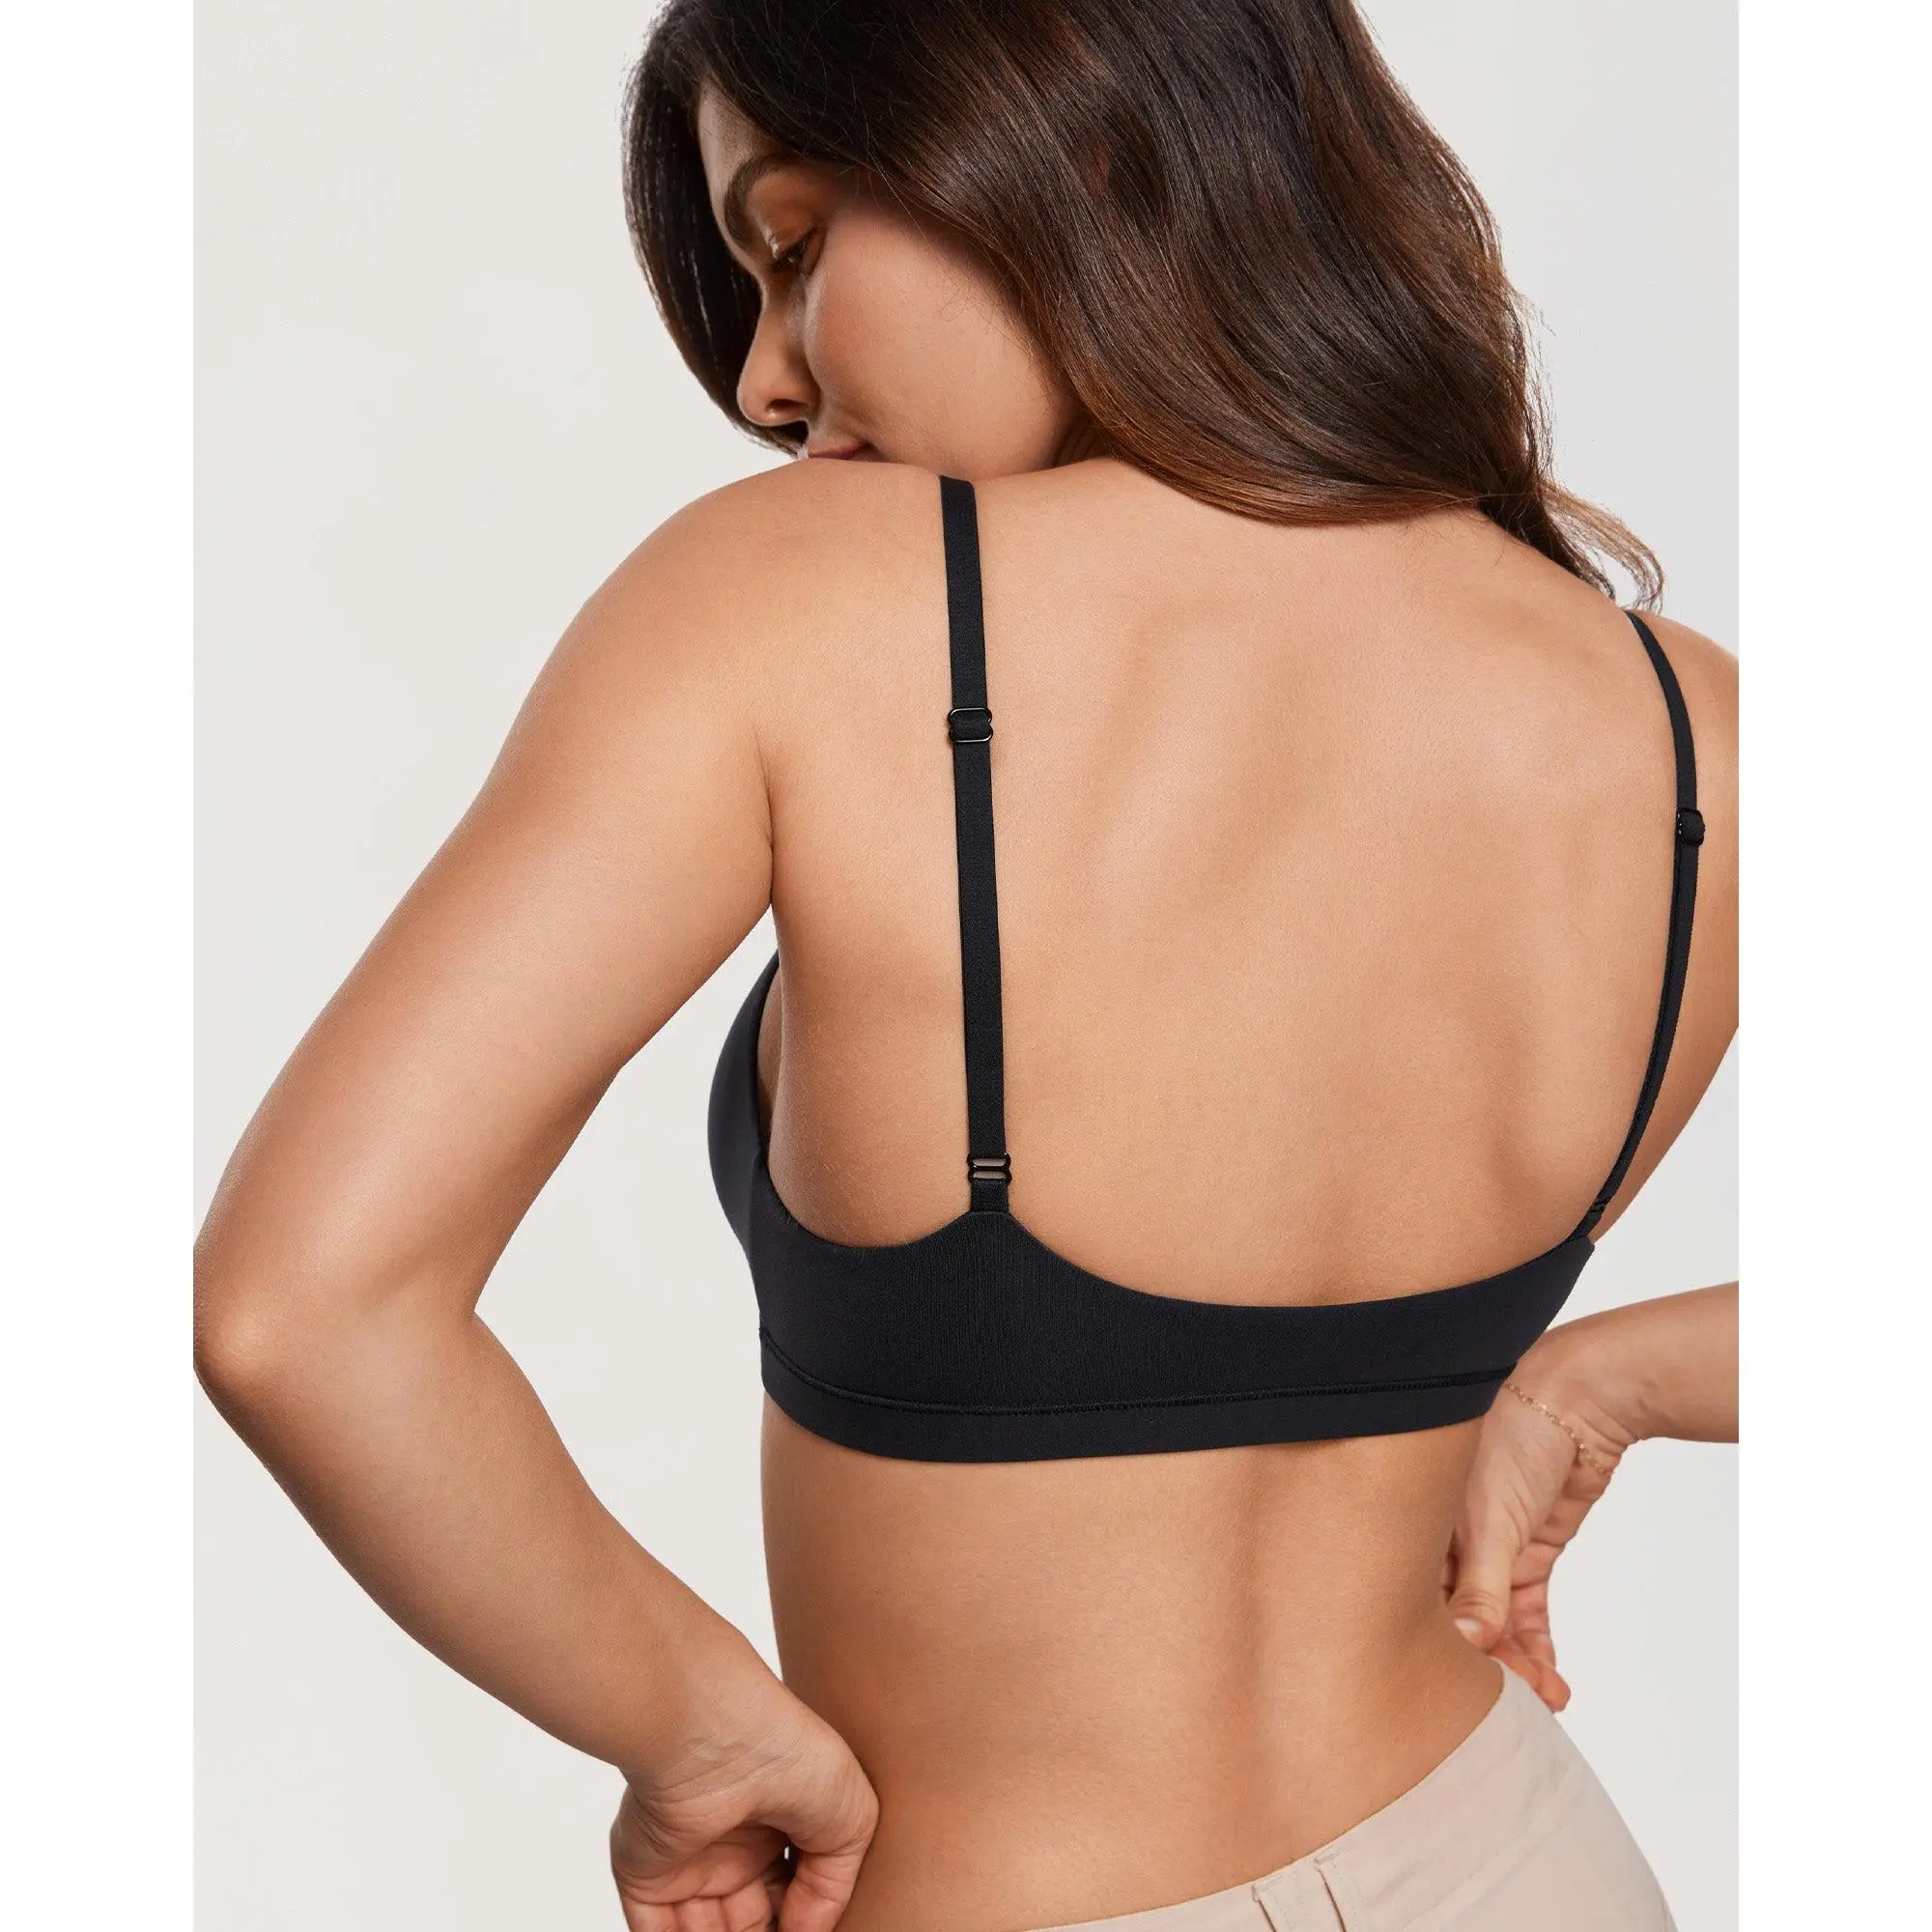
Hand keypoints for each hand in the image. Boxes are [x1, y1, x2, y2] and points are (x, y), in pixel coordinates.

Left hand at [610, 1639, 878, 1931]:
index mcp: (779, 1824)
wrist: (717, 1738)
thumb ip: (833, 1889)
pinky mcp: (645, 1879)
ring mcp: (686, 1861)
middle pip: (749, 1920)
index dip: (801, 1919)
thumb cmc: (790, 1755)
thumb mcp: (850, 1820)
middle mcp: (732, 1844)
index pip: (790, 1892)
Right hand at [1443, 1347, 1629, 1711]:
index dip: (1437, 1650)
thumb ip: (1478, 1587)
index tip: (1455, 1692)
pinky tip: (1550, 1678)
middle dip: (1482, 1666)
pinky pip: (1523, 1609)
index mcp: (1412, 1525)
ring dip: (1516, 1662)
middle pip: (1454, 1620)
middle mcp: (1440, 1540)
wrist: (1577, 1399)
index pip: (1413, 1602)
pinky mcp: (1523, 1549)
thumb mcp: (1488, 1519)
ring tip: (1544, 1699)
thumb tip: (1468, 1645)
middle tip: (1515, 1706)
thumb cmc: (1512, 1433)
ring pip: (1492, 1622)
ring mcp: (1485, 1546)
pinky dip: (1536, 1644)